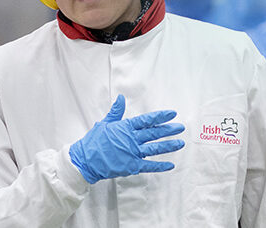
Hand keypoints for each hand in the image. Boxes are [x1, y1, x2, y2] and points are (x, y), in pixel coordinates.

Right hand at [69, 95, 185, 183]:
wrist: (85, 160)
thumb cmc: (93, 141)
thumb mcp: (104, 123)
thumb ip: (116, 112)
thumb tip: (120, 98)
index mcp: (125, 127)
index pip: (147, 120)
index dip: (160, 117)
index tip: (172, 114)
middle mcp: (131, 139)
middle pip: (154, 133)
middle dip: (169, 130)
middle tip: (180, 127)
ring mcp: (132, 153)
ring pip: (155, 148)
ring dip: (168, 145)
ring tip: (180, 143)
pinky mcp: (131, 166)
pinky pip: (149, 166)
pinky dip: (160, 166)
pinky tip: (170, 165)